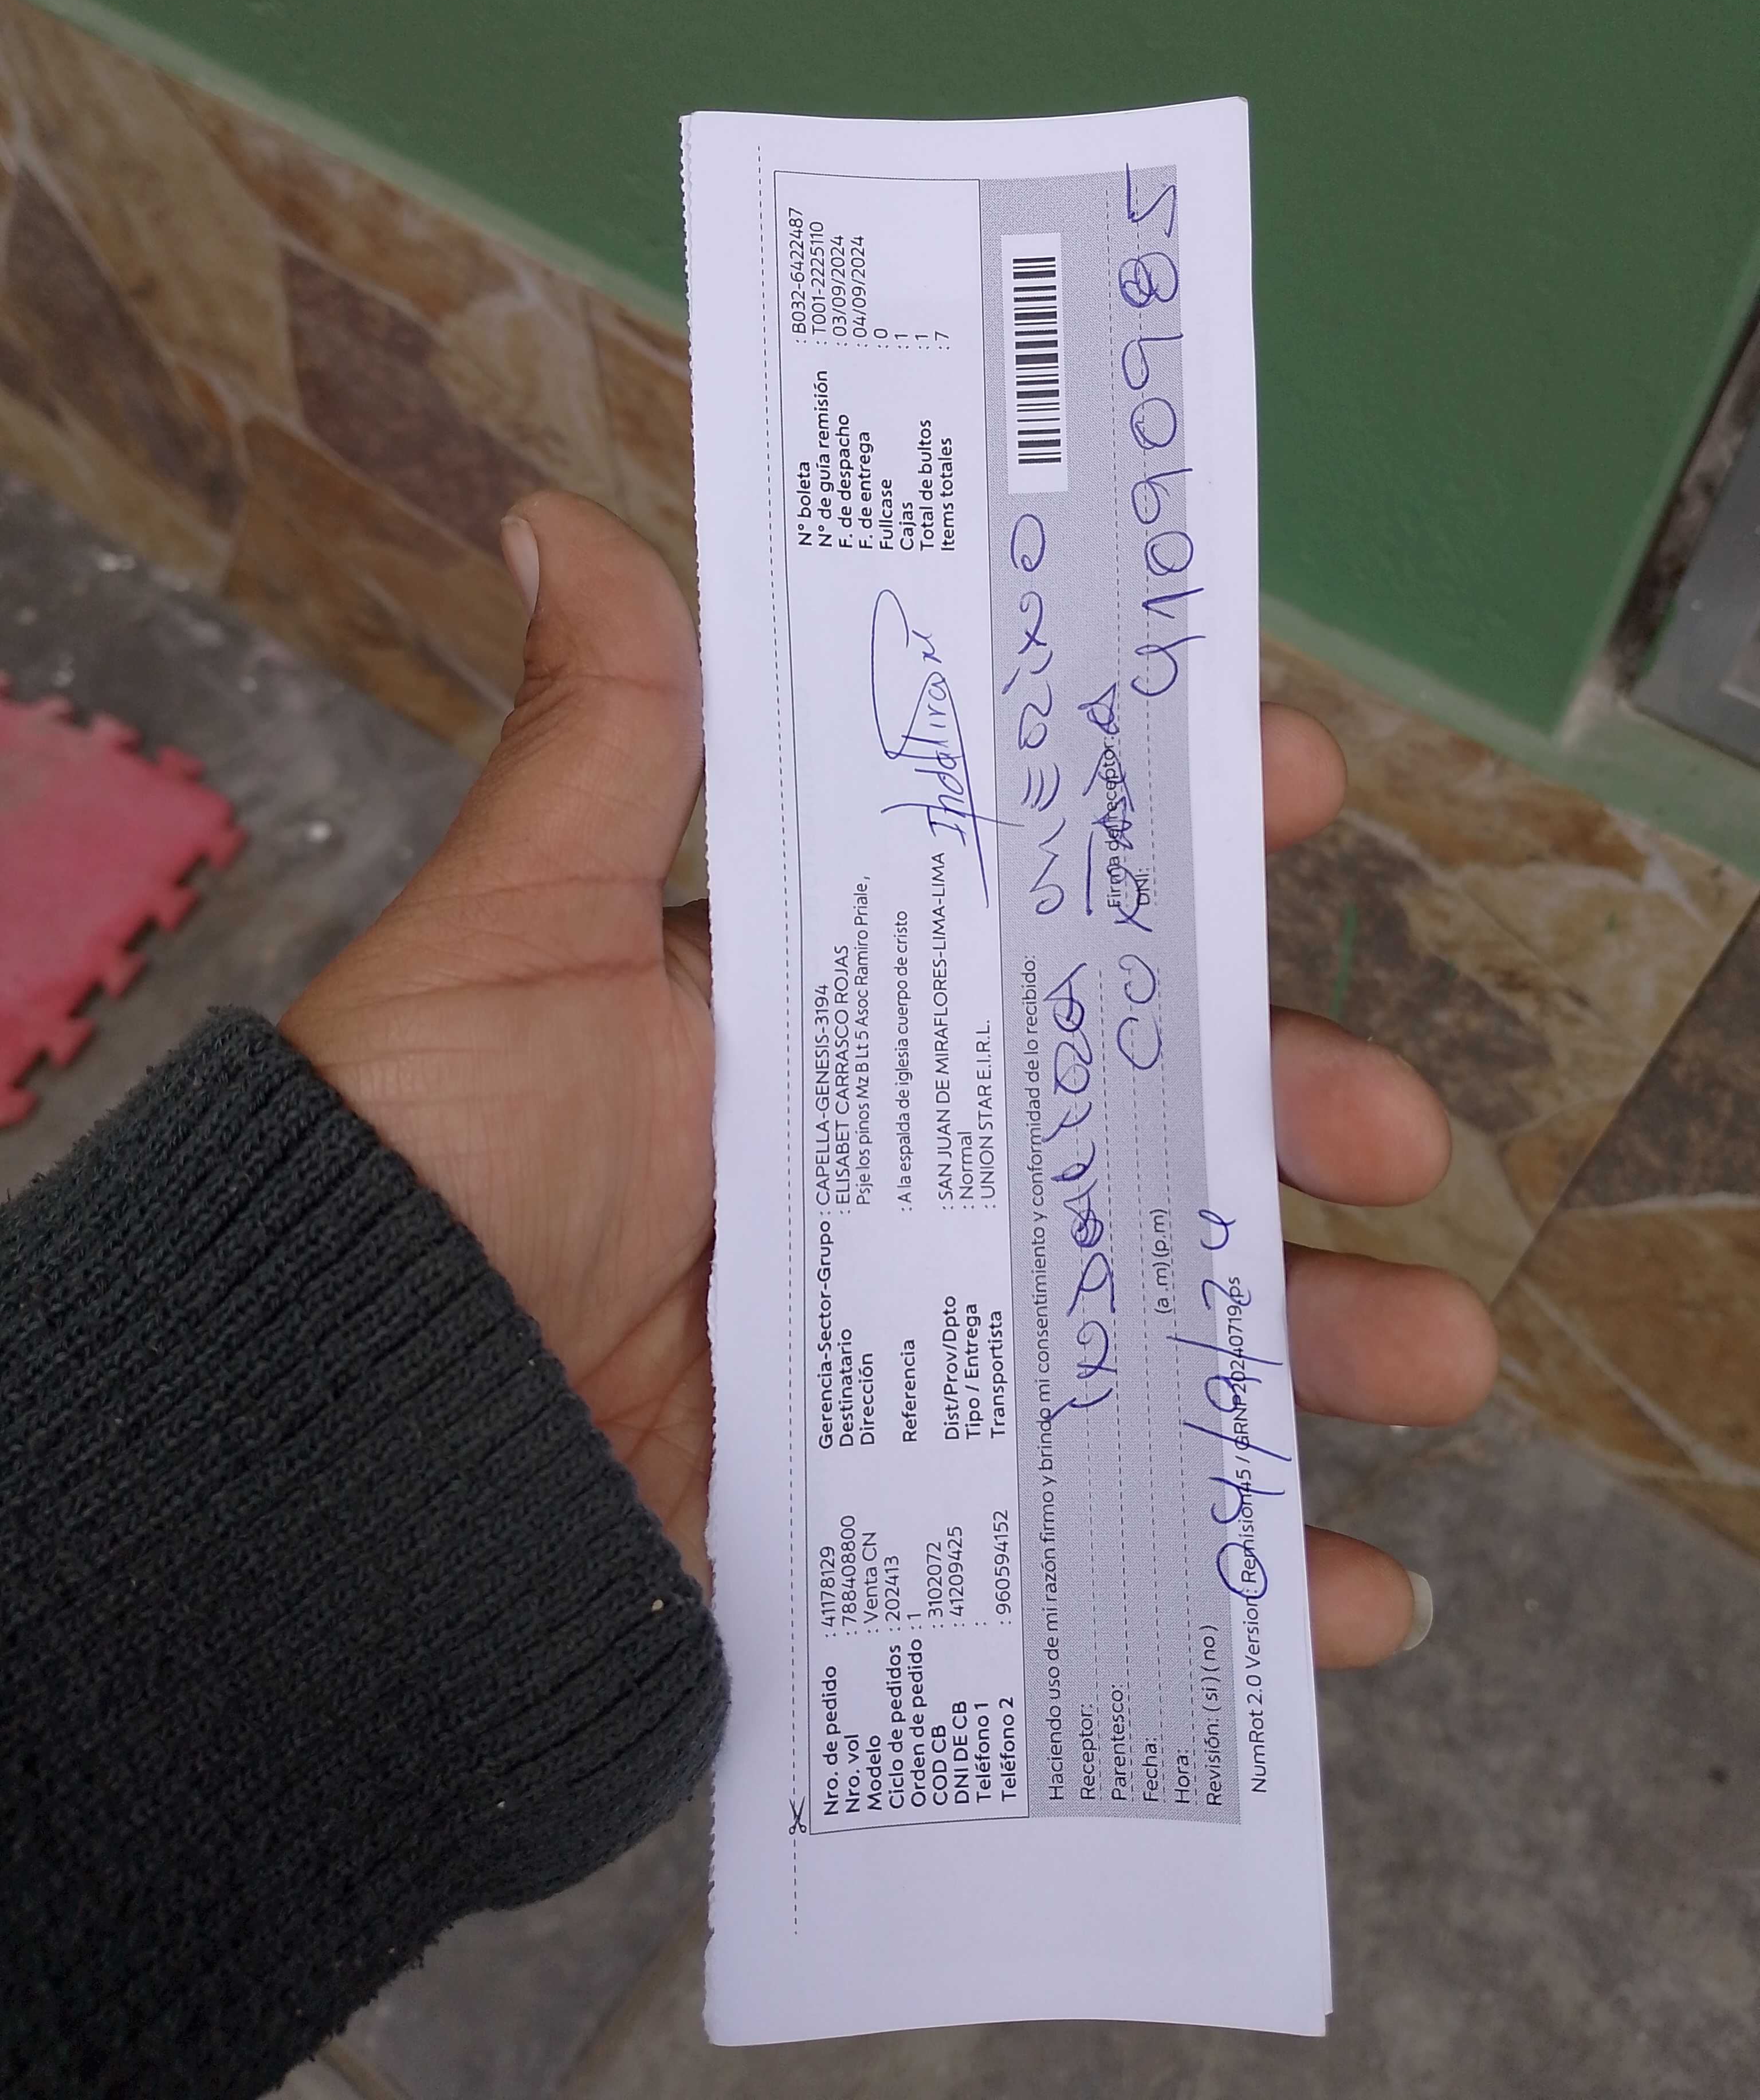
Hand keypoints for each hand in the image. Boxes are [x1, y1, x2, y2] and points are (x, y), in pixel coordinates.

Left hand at [284, 492, 1495, 1660]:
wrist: (345, 1457)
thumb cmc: (435, 1163)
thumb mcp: (519, 941)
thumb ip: (602, 750)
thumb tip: (562, 524)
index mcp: (814, 1023)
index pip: (1026, 909)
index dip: (1164, 845)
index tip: (1295, 783)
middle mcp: (875, 1173)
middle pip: (1129, 1124)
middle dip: (1290, 1109)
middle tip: (1393, 1127)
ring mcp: (905, 1350)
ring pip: (1151, 1329)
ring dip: (1314, 1339)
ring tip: (1439, 1351)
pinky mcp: (903, 1511)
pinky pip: (1097, 1547)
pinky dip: (1234, 1577)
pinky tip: (1350, 1590)